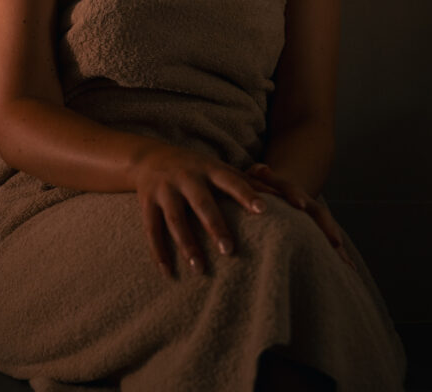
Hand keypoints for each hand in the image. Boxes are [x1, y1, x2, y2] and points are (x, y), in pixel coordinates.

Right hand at [132, 144, 274, 278]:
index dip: (247, 195)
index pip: (232, 181)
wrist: (149, 157)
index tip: (264, 211)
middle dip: (215, 226)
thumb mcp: (219, 170)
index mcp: (210, 169)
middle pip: (203, 202)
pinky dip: (159, 252)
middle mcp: (188, 176)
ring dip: (187, 245)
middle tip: (229, 251)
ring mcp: (166, 189)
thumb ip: (249, 181)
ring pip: (176, 219)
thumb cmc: (197, 170)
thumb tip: (285, 192)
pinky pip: (152, 230)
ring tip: (200, 269)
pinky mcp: (147, 202)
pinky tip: (168, 274)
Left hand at [245, 163, 355, 268]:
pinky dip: (340, 257)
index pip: (292, 190)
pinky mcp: (318, 233)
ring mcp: (314, 219)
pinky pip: (330, 245)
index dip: (295, 196)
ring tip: (348, 264)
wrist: (280, 192)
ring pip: (328, 230)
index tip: (300, 205)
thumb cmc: (262, 188)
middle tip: (335, 242)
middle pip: (319, 214)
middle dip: (327, 227)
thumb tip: (261, 168)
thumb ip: (258, 176)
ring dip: (337, 246)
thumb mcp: (256, 179)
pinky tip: (351, 271)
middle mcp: (306, 204)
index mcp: (288, 190)